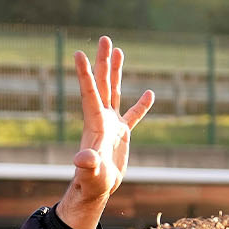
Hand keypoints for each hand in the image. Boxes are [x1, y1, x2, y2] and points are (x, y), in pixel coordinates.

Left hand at [57, 36, 154, 228]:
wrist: (96, 190)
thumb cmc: (91, 183)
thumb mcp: (90, 173)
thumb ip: (87, 164)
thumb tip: (82, 158)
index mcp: (95, 123)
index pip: (90, 93)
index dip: (85, 73)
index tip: (78, 53)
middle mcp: (101, 118)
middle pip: (103, 84)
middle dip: (103, 61)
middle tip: (104, 38)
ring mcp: (112, 125)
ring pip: (115, 92)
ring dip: (116, 71)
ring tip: (118, 50)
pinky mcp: (121, 135)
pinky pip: (133, 115)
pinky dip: (141, 105)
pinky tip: (151, 93)